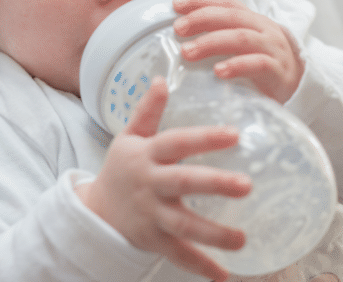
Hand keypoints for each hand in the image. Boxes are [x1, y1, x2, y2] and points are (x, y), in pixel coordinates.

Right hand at [75, 77, 251, 281]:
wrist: (95, 211)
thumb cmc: (122, 168)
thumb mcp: (129, 137)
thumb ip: (147, 111)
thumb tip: (162, 79)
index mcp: (147, 154)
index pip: (177, 142)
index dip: (204, 139)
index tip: (234, 134)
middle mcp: (150, 184)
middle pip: (184, 182)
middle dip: (215, 183)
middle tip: (247, 186)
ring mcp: (152, 214)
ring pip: (183, 225)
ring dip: (213, 234)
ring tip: (242, 239)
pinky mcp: (153, 239)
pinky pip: (178, 254)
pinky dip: (200, 265)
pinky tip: (224, 274)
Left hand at [173, 0, 304, 103]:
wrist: (300, 85)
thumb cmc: (261, 63)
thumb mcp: (242, 43)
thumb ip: (219, 34)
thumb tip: (181, 29)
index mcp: (252, 19)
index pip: (226, 2)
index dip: (201, 0)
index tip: (176, 4)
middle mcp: (263, 29)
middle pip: (231, 16)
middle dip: (202, 19)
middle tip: (178, 28)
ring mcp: (272, 48)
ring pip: (241, 38)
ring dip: (211, 42)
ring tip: (187, 52)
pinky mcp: (277, 71)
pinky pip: (257, 64)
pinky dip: (237, 65)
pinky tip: (218, 71)